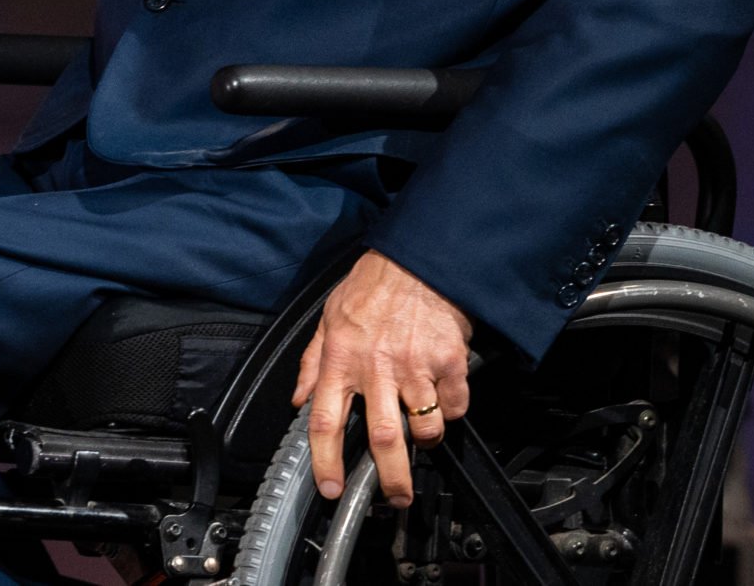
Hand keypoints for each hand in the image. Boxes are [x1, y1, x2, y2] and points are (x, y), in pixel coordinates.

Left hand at [294, 251, 472, 507]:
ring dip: (426, 441)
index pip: (325, 420)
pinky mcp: (449, 360)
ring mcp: (415, 365)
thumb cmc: (372, 285)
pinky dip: (451, 412)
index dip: (326, 461)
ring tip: (423, 437)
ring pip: (425, 428)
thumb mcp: (329, 317)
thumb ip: (312, 362)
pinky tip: (444, 399)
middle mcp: (376, 366)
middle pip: (383, 438)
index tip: (330, 488)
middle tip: (397, 497)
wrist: (419, 257)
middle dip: (391, 477)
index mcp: (340, 358)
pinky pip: (454, 405)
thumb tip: (299, 399)